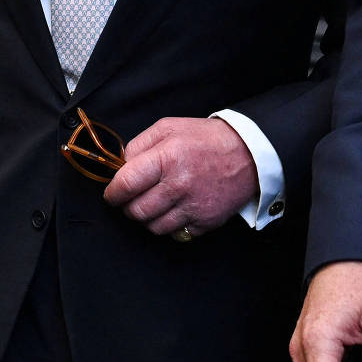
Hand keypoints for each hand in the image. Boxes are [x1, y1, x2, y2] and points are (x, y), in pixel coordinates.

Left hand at [102, 115, 257, 238]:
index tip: (112, 194)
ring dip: (147, 218)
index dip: (113, 193)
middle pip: (136, 211)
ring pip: (153, 226)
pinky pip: (175, 234)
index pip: (126, 184)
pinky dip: (170, 225)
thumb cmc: (205, 139)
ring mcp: (193, 206)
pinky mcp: (206, 222)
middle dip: (128, 207)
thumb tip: (120, 166)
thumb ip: (139, 145)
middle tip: (132, 199)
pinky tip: (174, 210)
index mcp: (166, 158)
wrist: (248, 155)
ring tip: (153, 204)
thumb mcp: (168, 127)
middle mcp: (179, 184)